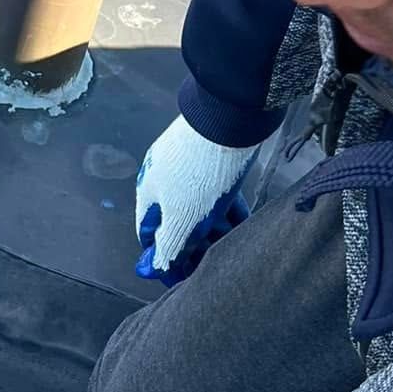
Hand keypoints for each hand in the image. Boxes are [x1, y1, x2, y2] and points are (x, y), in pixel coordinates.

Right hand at [135, 114, 255, 284]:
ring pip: (201, 207)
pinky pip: (217, 190)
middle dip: (196, 245)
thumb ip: (168, 247)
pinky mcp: (213, 156)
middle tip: (214, 261)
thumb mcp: (182, 219)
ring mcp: (189, 166)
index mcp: (149, 194)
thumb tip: (155, 269)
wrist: (230, 116)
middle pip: (178, 222)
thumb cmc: (201, 172)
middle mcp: (165, 180)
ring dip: (215, 229)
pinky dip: (227, 208)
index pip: (150, 236)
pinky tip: (243, 220)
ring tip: (233, 242)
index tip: (183, 276)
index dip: (165, 259)